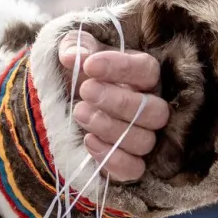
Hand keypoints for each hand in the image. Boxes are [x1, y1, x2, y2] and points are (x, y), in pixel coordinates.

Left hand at [56, 31, 169, 182]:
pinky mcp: (128, 163)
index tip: (89, 65)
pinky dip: (113, 159)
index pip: (147, 71)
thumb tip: (73, 56)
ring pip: (144, 141)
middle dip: (118, 102)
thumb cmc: (77, 74)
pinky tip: (88, 141)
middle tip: (85, 91)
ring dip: (110, 128)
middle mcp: (150, 108)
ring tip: (80, 113)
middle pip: (154, 111)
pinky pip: (133, 169)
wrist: (62, 103)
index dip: (120, 68)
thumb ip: (75, 48)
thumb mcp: (73, 53)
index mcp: (143, 76)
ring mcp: (142, 137)